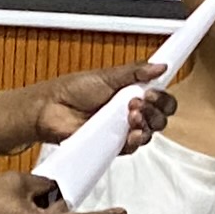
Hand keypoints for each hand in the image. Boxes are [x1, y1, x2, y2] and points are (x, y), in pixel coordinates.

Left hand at [34, 65, 172, 156]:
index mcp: (132, 94)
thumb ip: (135, 72)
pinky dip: (135, 140)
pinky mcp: (113, 146)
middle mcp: (130, 113)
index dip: (163, 98)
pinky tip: (131, 132)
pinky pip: (132, 147)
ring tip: (131, 113)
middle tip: (140, 101)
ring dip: (146, 123)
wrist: (51, 108)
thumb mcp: (107, 75)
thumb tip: (160, 66)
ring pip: (149, 133)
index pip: (160, 100)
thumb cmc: (73, 90)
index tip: (154, 91)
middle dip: (156, 110)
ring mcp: (122, 130)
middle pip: (159, 118)